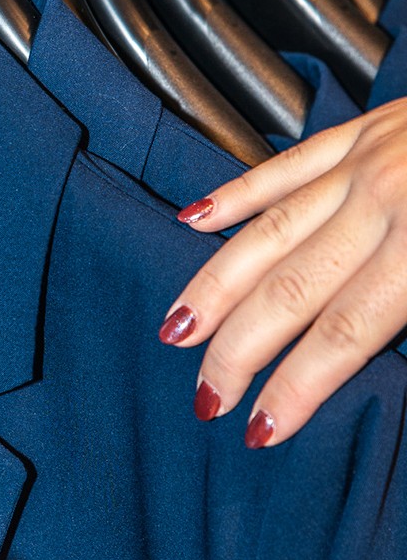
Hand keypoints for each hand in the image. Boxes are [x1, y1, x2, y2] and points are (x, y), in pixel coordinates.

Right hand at [160, 99, 406, 447]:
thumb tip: (388, 378)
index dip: (294, 388)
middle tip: (205, 397)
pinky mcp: (365, 130)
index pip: (342, 335)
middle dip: (236, 351)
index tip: (259, 429)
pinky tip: (192, 221)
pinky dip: (233, 195)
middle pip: (287, 290)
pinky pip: (283, 167)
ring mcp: (368, 160)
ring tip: (175, 330)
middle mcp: (386, 200)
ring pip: (266, 232)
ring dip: (214, 286)